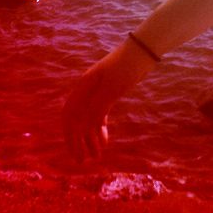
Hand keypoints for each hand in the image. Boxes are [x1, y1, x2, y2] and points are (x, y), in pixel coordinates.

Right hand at [61, 39, 155, 162]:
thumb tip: (82, 131)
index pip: (69, 116)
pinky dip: (100, 128)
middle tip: (82, 161)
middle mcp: (87, 90)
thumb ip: (96, 109)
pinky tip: (104, 141)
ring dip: (90, 137)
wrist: (143, 51)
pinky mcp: (109, 93)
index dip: (70, 136)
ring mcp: (98, 92)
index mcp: (83, 87)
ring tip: (97, 156)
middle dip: (78, 140)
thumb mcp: (111, 89)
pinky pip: (100, 114)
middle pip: (77, 120)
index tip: (76, 155)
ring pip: (88, 119)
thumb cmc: (126, 67)